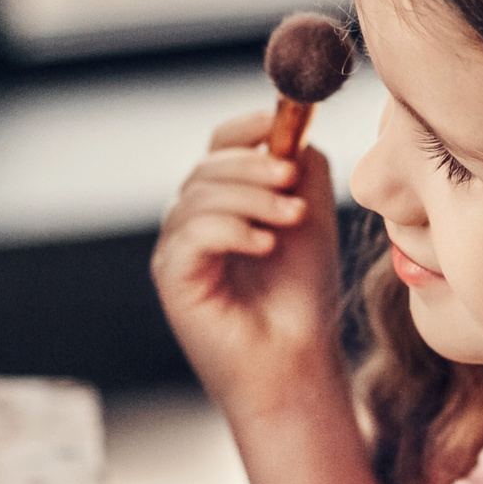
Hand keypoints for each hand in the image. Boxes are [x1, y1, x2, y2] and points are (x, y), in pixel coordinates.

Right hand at [152, 109, 344, 420]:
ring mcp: (177, 247)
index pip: (221, 146)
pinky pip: (192, 235)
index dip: (247, 130)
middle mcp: (193, 218)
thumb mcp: (311, 217)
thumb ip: (303, 168)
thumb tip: (288, 130)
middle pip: (209, 166)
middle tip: (292, 178)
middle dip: (254, 166)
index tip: (281, 125)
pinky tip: (265, 246)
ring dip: (252, 199)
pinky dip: (231, 231)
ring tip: (294, 218)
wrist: (296, 357)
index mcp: (224, 199)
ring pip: (201, 196)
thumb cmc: (301, 292)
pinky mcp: (171, 277)